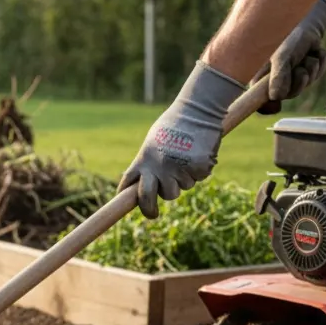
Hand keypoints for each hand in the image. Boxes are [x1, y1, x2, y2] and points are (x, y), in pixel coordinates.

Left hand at [119, 61, 245, 218]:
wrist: (197, 109)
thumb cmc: (175, 123)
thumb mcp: (153, 142)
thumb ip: (148, 162)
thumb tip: (139, 183)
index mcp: (143, 159)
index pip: (128, 183)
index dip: (125, 197)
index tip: (124, 205)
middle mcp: (158, 167)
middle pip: (149, 199)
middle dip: (148, 210)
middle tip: (153, 215)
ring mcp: (178, 170)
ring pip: (179, 190)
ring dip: (183, 180)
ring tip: (186, 157)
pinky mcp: (198, 169)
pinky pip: (198, 179)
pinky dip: (200, 170)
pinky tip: (199, 152)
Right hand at [256, 0, 325, 115]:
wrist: (304, 24)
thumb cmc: (287, 38)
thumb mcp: (282, 56)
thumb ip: (280, 76)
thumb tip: (276, 98)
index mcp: (263, 80)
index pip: (263, 103)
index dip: (269, 106)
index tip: (273, 104)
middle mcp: (277, 81)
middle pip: (292, 94)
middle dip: (300, 79)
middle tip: (298, 67)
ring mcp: (294, 77)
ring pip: (309, 83)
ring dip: (312, 67)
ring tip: (305, 55)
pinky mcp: (310, 70)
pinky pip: (320, 72)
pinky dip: (321, 60)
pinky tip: (314, 52)